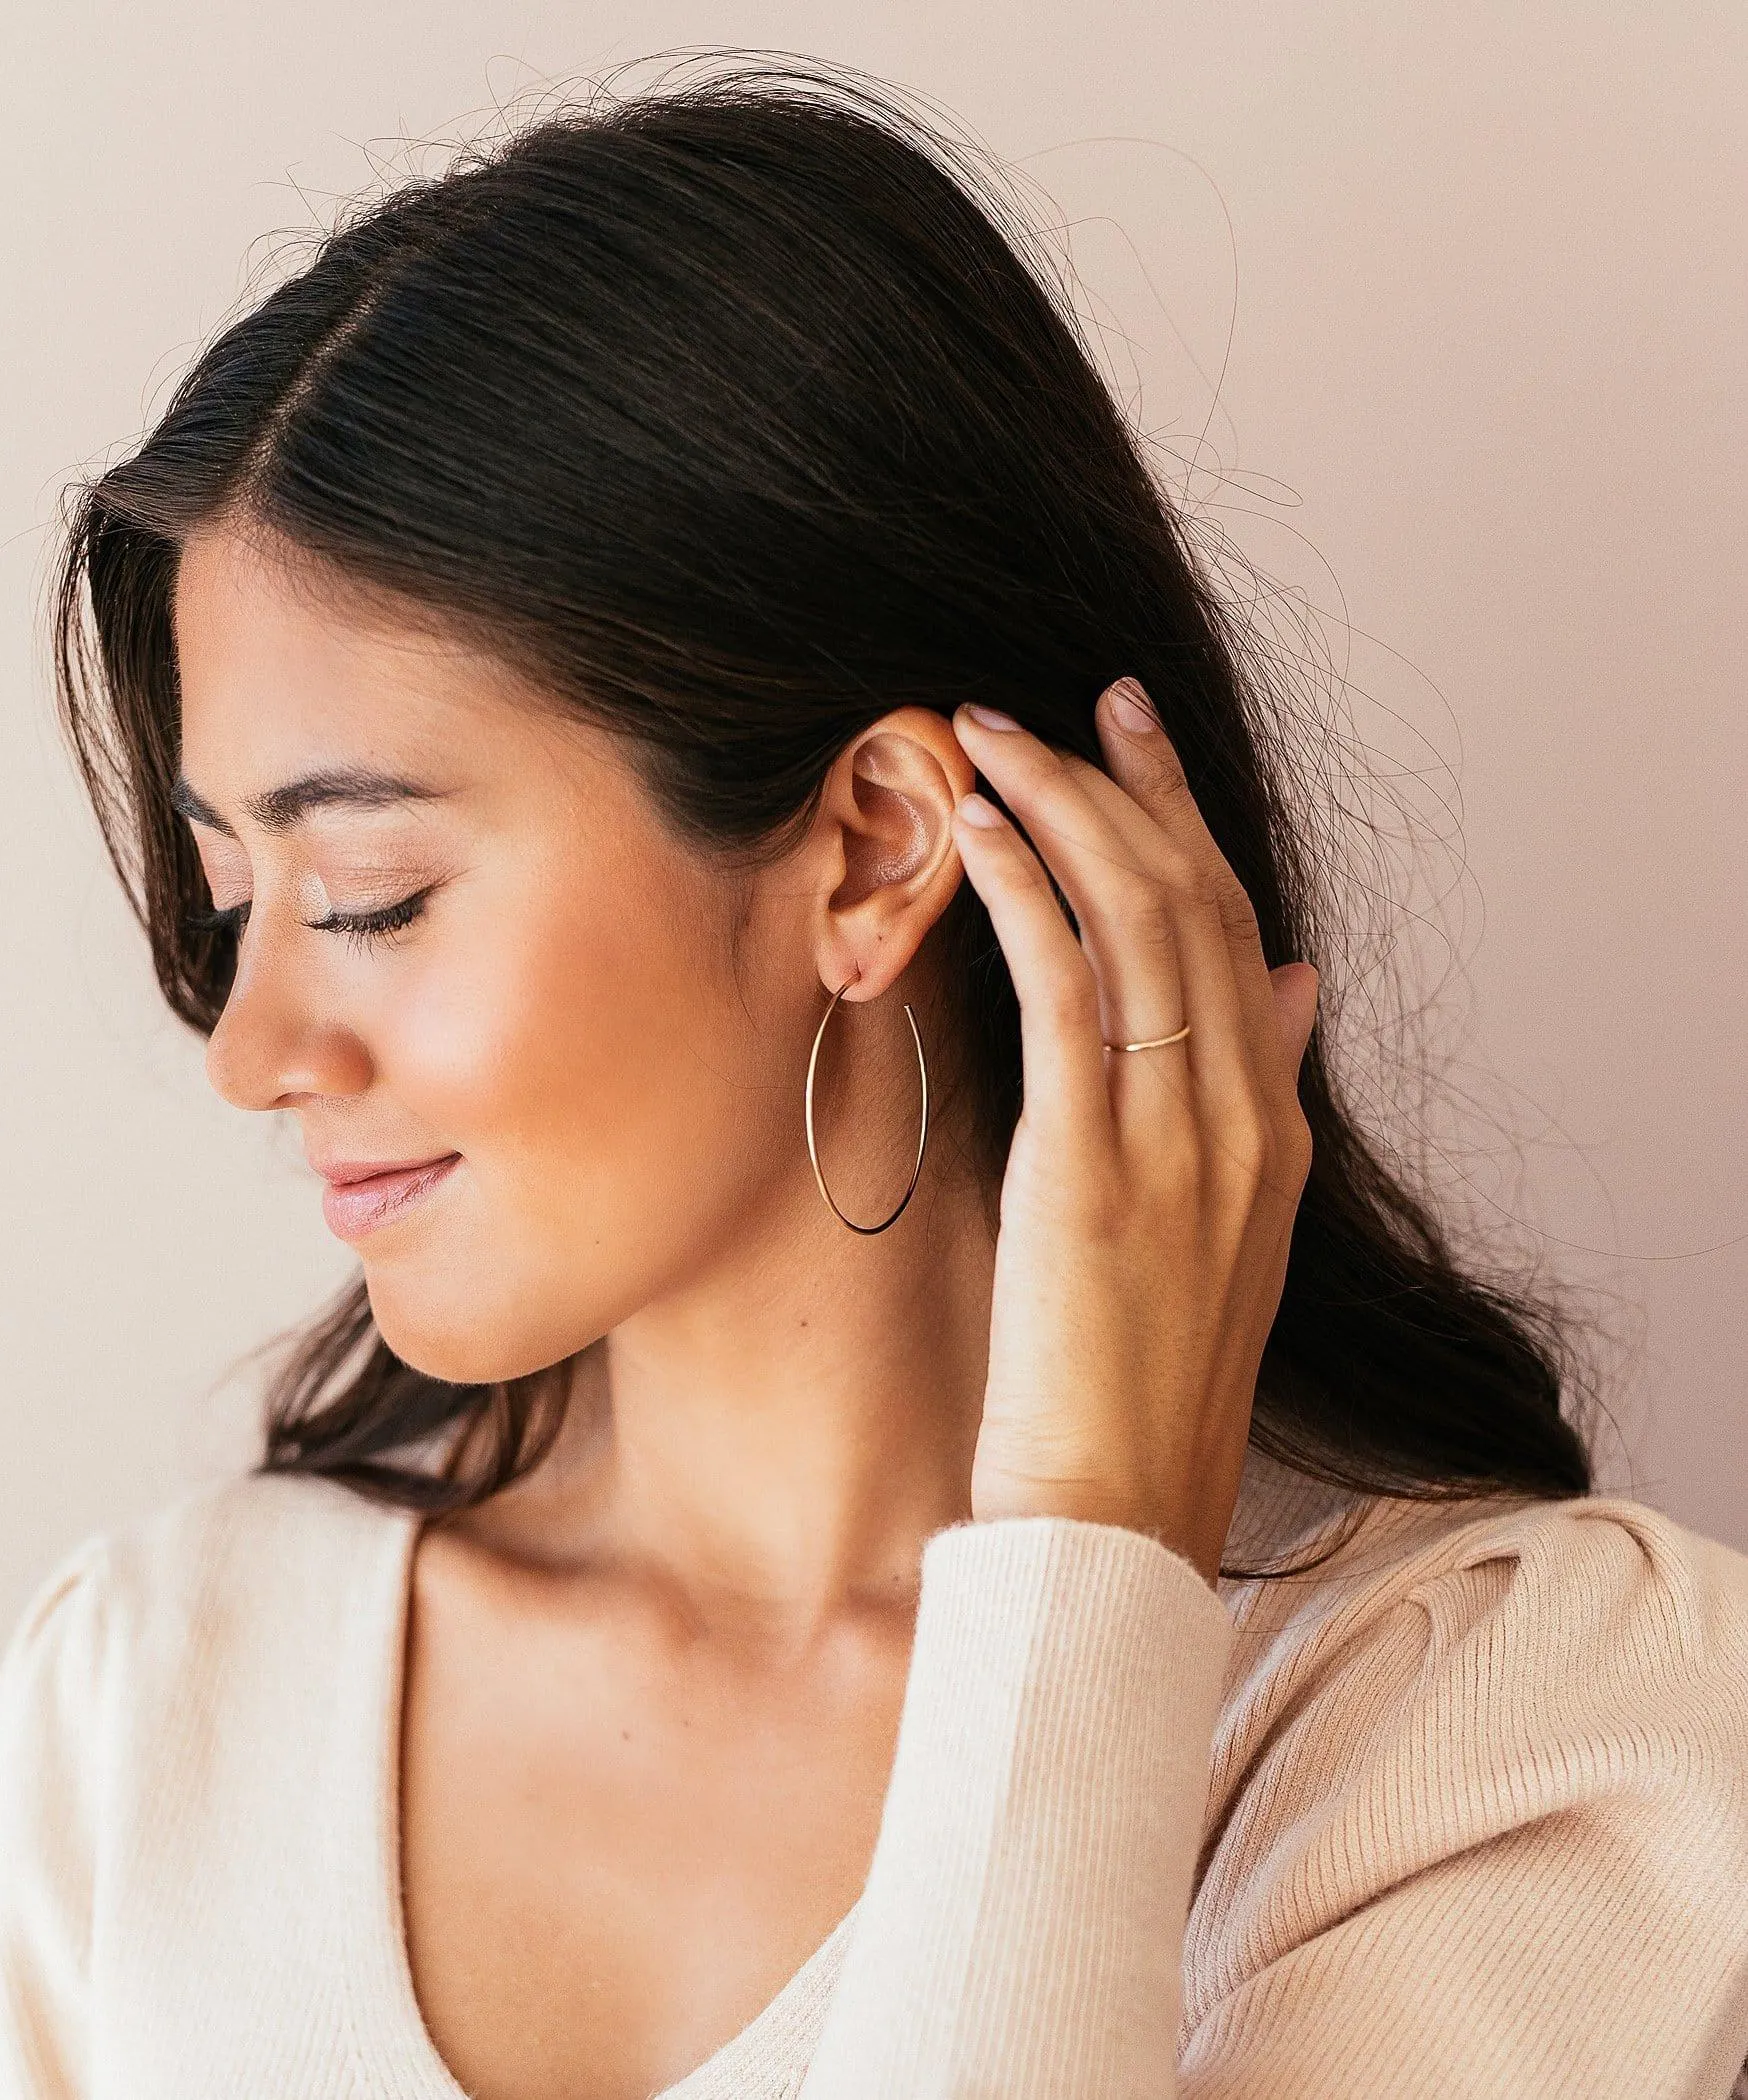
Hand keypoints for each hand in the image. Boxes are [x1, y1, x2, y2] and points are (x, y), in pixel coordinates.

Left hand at [948, 682, 1321, 1586]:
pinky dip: (1028, 895)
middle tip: (1054, 703)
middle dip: (1124, 783)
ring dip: (1062, 811)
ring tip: (988, 739)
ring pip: (1139, 923)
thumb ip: (1257, 1098)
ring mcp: (1178, 1136)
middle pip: (1194, 900)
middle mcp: (1244, 1114)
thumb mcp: (1227, 1232)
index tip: (1131, 736)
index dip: (1184, 818)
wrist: (1114, 1508)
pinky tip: (983, 833)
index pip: (1237, 928)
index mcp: (1273, 1127)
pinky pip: (1071, 991)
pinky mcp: (1093, 1162)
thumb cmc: (1140, 1381)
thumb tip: (1289, 978)